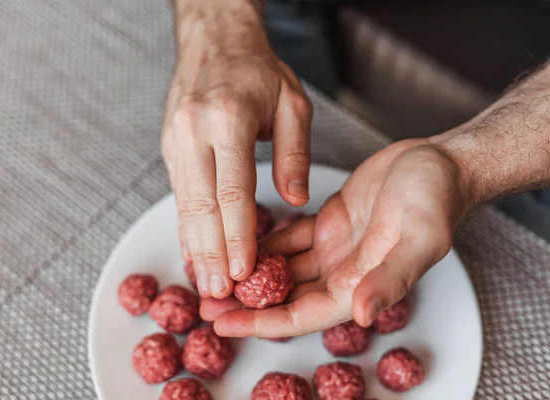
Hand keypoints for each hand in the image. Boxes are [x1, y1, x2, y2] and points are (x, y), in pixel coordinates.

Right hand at [162, 0, 312, 298]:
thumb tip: (293, 200)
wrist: (213, 40)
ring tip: (206, 282)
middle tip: (220, 292)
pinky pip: (180, 195)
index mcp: (227, 120)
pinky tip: (194, 250)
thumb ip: (294, 153)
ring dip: (195, 246)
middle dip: (211, 254)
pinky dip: (187, 225)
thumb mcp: (292, 103)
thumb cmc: (256, 69)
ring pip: (185, 205)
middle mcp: (193, 132)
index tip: (243, 271)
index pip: (231, 192)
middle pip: (201, 207)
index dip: (236, 237)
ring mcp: (175, 140)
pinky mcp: (169, 146)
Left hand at [201, 139, 470, 336]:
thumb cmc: (435, 198)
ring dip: (250, 273)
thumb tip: (363, 314)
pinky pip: (289, 239)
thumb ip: (391, 278)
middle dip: (244, 303)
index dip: (261, 323)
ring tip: (214, 272)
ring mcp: (334, 249)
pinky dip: (265, 242)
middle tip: (204, 301)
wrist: (438, 163)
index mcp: (359, 285)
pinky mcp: (329, 224)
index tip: (223, 324)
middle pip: (284, 298)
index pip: (301, 315)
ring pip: (282, 269)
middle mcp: (342, 273)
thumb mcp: (418, 237)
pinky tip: (241, 240)